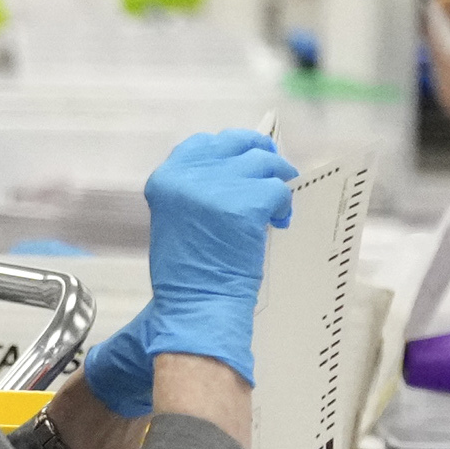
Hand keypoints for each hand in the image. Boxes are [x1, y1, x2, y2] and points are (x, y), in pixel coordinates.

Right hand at [83, 127, 298, 414]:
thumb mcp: (174, 219)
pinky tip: (279, 222)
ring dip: (276, 181)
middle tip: (274, 171)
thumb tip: (228, 173)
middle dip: (259, 154)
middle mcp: (188, 176)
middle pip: (235, 144)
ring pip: (263, 164)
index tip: (241, 159)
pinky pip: (278, 190)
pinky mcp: (246, 203)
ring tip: (277, 206)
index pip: (201, 143)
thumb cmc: (185, 274)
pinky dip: (283, 207)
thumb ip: (193, 190)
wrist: (196, 305)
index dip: (227, 148)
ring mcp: (218, 187)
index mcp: (165, 179)